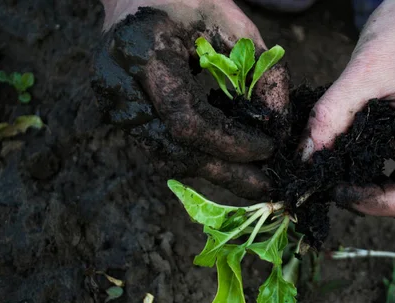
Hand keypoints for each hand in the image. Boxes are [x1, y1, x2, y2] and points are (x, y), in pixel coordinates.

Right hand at [92, 0, 288, 198]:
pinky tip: (226, 159)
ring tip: (251, 177)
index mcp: (142, 54)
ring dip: (212, 170)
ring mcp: (114, 104)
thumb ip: (263, 71)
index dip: (231, 143)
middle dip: (226, 173)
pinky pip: (161, 148)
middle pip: (174, 151)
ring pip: (166, 158)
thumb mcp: (234, 24)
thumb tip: (280, 126)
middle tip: (266, 186)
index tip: (268, 150)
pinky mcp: (120, 114)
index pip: (187, 120)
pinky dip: (197, 157)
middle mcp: (118, 86)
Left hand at [302, 0, 394, 220]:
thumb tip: (306, 155)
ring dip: (375, 186)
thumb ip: (334, 113)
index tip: (341, 191)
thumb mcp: (369, 68)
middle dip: (374, 198)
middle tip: (332, 184)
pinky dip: (378, 168)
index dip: (381, 204)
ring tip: (338, 173)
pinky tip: (351, 157)